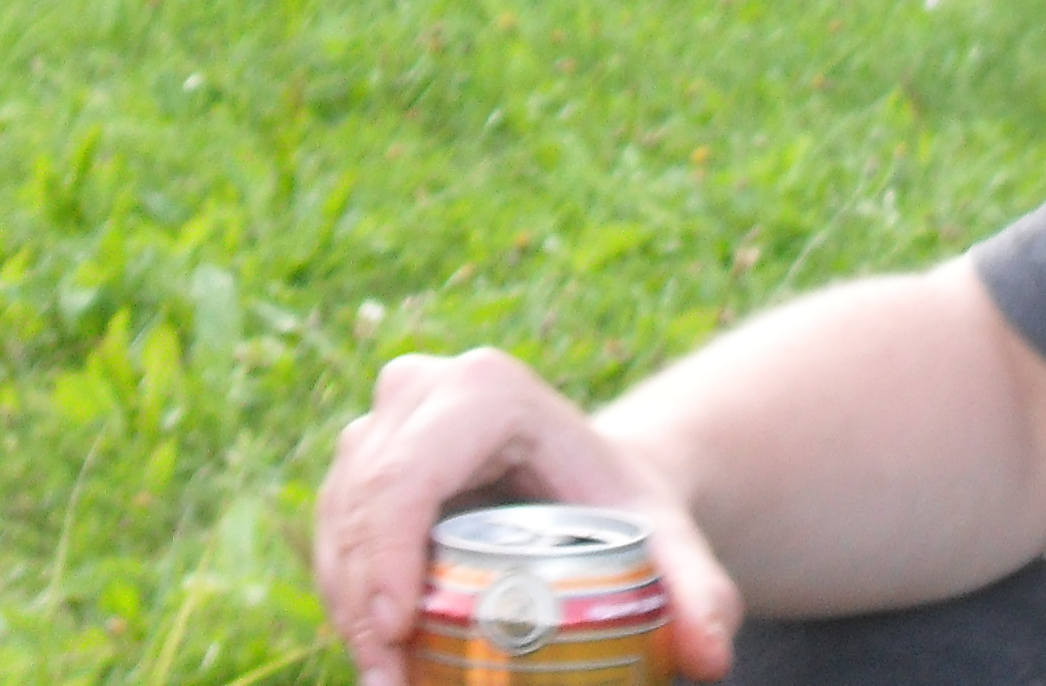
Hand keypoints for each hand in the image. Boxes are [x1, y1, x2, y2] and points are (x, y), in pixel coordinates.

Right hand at [314, 348, 742, 683]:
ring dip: (346, 604)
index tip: (397, 633)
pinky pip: (334, 532)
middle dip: (362, 600)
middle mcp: (423, 389)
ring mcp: (382, 421)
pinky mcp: (359, 460)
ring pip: (339, 521)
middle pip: (364, 503)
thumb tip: (711, 658)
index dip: (387, 557)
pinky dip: (345, 594)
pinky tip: (377, 649)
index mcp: (488, 390)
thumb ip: (699, 592)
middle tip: (389, 680)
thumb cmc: (623, 503)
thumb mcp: (667, 540)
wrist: (595, 479)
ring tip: (386, 677)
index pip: (409, 477)